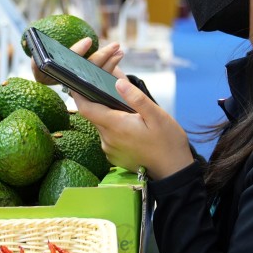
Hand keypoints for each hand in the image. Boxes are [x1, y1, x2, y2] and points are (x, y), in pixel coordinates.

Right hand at [30, 37, 125, 84]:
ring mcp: (83, 87)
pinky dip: (111, 65)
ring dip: (111, 61)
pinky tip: (117, 55)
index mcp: (58, 77)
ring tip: (119, 50)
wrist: (50, 81)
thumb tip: (29, 40)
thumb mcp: (38, 65)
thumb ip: (38, 56)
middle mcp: (71, 84)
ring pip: (99, 75)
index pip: (71, 64)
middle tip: (115, 45)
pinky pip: (103, 77)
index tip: (88, 40)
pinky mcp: (91, 88)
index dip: (78, 52)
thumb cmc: (43, 69)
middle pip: (89, 70)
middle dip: (103, 56)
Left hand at [70, 76, 193, 178]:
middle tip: (112, 90)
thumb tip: (118, 82)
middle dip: (99, 101)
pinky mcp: (114, 156)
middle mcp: (108, 139)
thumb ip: (136, 98)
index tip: (78, 83)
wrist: (173, 170)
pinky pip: (108, 137)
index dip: (79, 95)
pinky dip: (114, 128)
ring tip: (126, 110)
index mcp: (116, 126)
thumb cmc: (167, 142)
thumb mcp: (157, 115)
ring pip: (102, 126)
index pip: (86, 108)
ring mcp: (110, 149)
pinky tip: (129, 126)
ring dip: (108, 116)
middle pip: (94, 115)